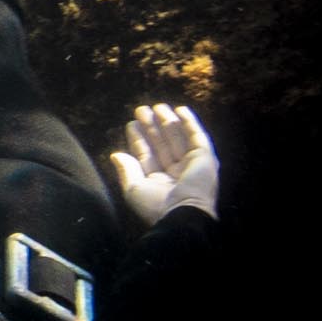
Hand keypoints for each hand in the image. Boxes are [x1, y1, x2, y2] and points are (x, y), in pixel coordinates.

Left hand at [110, 102, 220, 223]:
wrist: (183, 213)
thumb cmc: (157, 206)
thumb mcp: (134, 189)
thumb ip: (127, 170)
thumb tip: (115, 155)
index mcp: (160, 183)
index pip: (148, 156)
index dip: (139, 140)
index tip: (131, 124)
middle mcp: (177, 173)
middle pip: (162, 144)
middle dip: (152, 127)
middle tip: (141, 110)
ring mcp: (192, 165)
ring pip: (178, 138)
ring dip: (168, 121)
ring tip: (157, 106)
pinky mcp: (206, 159)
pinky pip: (198, 137)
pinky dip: (191, 123)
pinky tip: (180, 109)